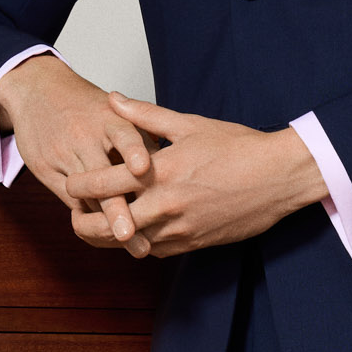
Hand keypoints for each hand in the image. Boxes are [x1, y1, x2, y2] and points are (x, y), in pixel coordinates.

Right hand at [0, 55, 157, 252]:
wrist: (37, 89)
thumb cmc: (87, 106)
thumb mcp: (117, 112)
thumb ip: (145, 137)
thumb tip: (174, 164)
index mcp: (110, 119)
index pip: (124, 136)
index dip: (132, 151)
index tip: (141, 169)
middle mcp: (86, 137)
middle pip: (101, 178)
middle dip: (116, 208)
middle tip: (131, 235)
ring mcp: (63, 155)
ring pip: (85, 195)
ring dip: (106, 222)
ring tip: (128, 244)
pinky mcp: (46, 170)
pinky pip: (70, 200)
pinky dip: (89, 217)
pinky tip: (108, 236)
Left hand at [64, 94, 329, 256]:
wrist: (279, 177)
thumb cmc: (239, 148)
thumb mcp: (189, 124)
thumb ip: (145, 115)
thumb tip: (113, 100)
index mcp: (160, 173)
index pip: (104, 185)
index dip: (80, 185)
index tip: (72, 182)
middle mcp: (166, 206)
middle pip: (108, 227)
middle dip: (84, 224)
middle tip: (76, 216)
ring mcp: (181, 229)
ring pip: (129, 245)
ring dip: (111, 238)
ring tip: (100, 226)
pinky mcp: (195, 244)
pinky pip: (156, 252)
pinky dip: (140, 244)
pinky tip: (137, 231)